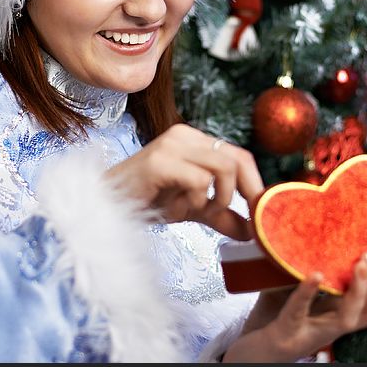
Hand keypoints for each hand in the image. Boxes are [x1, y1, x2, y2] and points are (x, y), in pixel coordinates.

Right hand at [105, 124, 262, 239]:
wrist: (107, 204)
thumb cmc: (147, 200)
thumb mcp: (192, 207)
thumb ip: (220, 214)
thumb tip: (252, 232)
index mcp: (195, 140)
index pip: (240, 155)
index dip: (255, 184)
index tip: (260, 211)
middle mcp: (185, 135)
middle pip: (238, 159)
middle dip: (247, 192)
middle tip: (244, 219)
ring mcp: (172, 145)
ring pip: (224, 169)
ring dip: (218, 199)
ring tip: (196, 210)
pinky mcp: (160, 161)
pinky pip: (200, 181)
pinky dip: (196, 201)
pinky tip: (175, 207)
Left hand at [222, 253, 366, 361]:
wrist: (254, 352)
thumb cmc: (279, 320)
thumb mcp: (301, 294)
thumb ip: (311, 273)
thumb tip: (315, 235)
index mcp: (336, 316)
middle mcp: (331, 327)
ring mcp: (311, 331)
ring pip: (346, 319)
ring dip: (357, 292)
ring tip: (359, 267)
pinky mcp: (287, 331)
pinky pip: (300, 311)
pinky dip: (308, 292)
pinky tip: (316, 275)